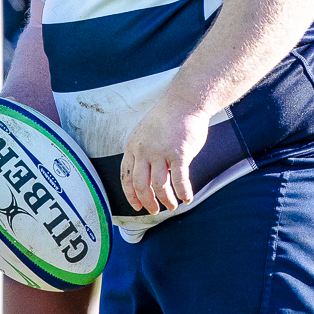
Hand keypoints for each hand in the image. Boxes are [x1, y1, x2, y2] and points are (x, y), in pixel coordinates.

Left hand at [120, 95, 210, 214]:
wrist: (185, 102)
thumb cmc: (168, 118)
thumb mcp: (146, 133)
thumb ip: (143, 152)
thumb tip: (147, 175)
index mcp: (133, 146)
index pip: (126, 176)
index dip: (131, 195)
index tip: (137, 205)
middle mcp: (144, 150)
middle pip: (140, 185)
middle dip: (147, 202)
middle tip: (154, 210)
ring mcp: (161, 152)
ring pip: (159, 186)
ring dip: (166, 200)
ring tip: (172, 206)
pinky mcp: (179, 154)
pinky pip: (179, 181)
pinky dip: (183, 193)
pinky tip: (187, 198)